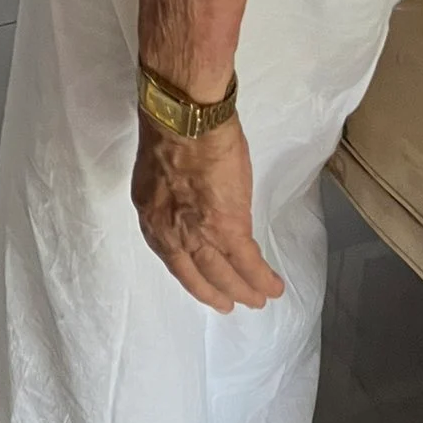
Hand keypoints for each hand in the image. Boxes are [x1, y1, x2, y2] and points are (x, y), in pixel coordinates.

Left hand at [131, 113, 285, 312]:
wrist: (185, 118)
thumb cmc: (172, 127)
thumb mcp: (162, 169)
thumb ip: (174, 194)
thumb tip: (193, 199)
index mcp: (150, 212)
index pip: (168, 253)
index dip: (186, 270)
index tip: (198, 279)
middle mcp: (168, 231)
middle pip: (193, 272)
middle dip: (213, 290)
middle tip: (228, 303)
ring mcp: (197, 234)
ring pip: (222, 274)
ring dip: (241, 290)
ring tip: (256, 299)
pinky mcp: (227, 229)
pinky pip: (247, 264)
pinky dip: (261, 278)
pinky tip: (272, 287)